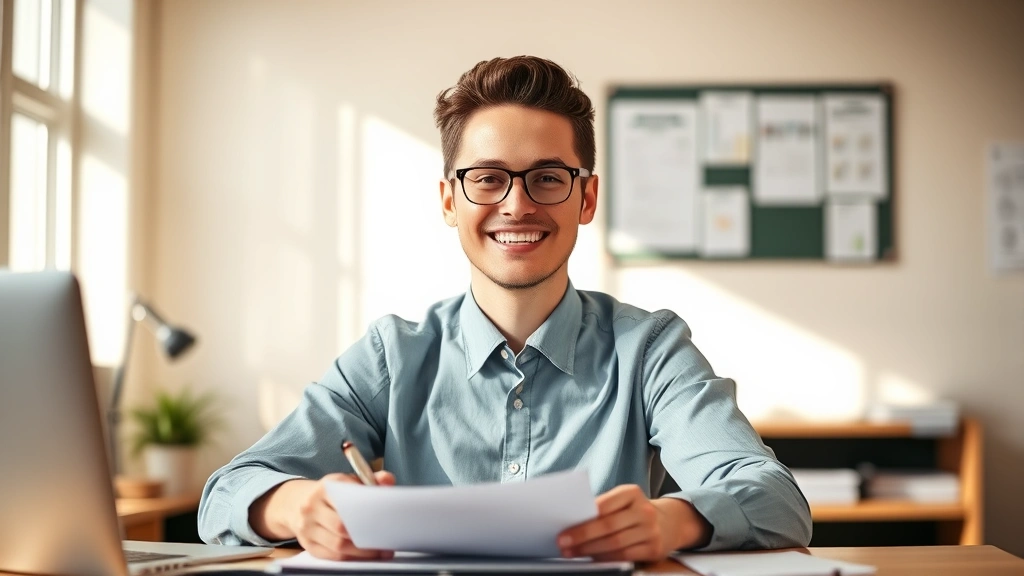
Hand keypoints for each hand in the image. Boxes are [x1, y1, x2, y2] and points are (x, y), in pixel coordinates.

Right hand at [250, 470, 395, 560]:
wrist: (297, 503)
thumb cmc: (332, 494)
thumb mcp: (348, 481)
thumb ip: (371, 480)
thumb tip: (388, 480)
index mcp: (326, 487)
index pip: (348, 500)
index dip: (369, 513)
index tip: (386, 521)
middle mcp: (312, 506)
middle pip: (342, 526)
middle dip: (366, 536)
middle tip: (386, 542)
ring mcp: (306, 526)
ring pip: (338, 544)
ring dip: (362, 552)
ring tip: (380, 552)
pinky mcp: (306, 544)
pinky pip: (331, 556)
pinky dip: (351, 558)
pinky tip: (364, 556)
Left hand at [557, 484, 710, 561]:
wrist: (670, 523)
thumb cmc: (634, 511)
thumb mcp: (623, 501)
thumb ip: (602, 507)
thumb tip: (572, 521)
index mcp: (632, 493)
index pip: (604, 505)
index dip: (583, 519)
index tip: (563, 528)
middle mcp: (644, 511)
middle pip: (608, 526)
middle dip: (582, 536)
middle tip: (563, 543)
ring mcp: (651, 530)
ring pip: (615, 543)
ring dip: (590, 550)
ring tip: (572, 553)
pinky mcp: (654, 549)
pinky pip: (625, 556)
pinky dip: (606, 558)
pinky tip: (592, 558)